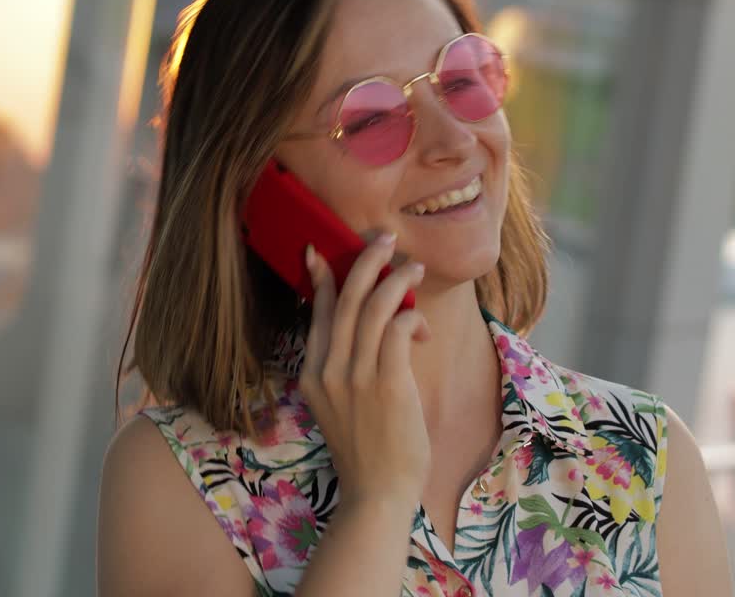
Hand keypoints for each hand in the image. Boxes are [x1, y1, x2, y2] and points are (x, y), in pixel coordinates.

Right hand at [298, 234, 431, 507]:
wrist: (376, 493)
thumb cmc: (367, 450)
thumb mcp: (339, 405)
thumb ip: (346, 368)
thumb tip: (373, 330)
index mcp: (312, 374)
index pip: (317, 313)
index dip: (323, 278)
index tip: (320, 251)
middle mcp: (329, 369)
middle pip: (346, 298)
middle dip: (366, 261)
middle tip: (383, 240)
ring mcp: (356, 375)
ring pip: (375, 306)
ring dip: (396, 279)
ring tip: (413, 267)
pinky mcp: (387, 382)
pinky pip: (399, 329)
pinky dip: (412, 317)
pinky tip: (422, 324)